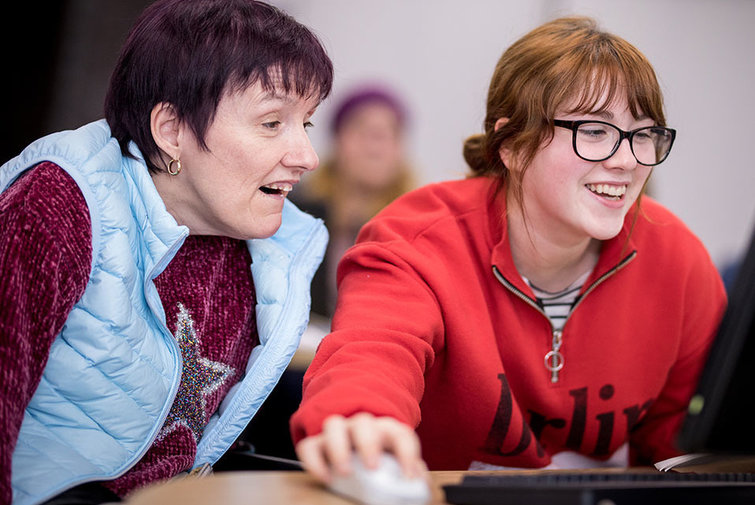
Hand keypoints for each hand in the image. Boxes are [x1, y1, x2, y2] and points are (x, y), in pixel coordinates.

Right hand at [295, 412, 426, 482]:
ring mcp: (337, 432)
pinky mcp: (316, 443)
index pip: (400, 434)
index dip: (407, 453)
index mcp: (386, 429)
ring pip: (333, 425)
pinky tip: (325, 478)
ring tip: (344, 472)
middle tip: (372, 467)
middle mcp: (360, 426)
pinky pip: (309, 446)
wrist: (353, 440)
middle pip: (363, 422)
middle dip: (368, 444)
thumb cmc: (379, 452)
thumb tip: (421, 483)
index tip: (409, 476)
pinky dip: (314, 461)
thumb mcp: (396, 458)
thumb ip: (408, 466)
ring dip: (339, 447)